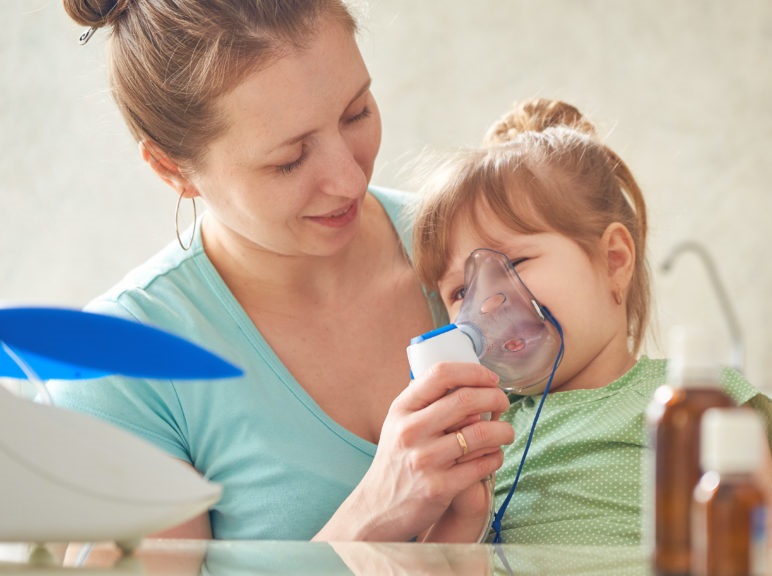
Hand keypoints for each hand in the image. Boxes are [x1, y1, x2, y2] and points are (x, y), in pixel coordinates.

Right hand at [314, 362, 512, 541]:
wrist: (377, 507)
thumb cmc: (397, 459)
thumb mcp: (400, 423)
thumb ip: (427, 402)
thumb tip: (470, 380)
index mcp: (402, 409)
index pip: (440, 374)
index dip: (473, 372)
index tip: (491, 379)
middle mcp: (410, 431)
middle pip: (466, 400)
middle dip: (496, 398)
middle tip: (503, 404)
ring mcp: (424, 460)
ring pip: (481, 433)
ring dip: (503, 430)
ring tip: (505, 432)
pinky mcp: (439, 488)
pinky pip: (483, 464)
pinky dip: (496, 457)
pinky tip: (494, 455)